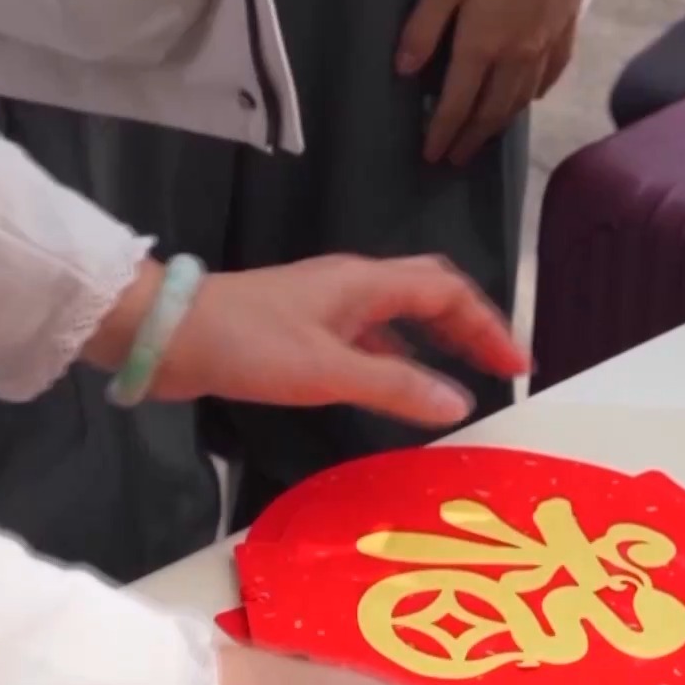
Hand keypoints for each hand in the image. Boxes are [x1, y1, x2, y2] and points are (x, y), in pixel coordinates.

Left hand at [84, 254, 529, 426]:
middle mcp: (351, 286)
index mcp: (365, 283)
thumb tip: (461, 402)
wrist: (169, 335)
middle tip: (500, 369)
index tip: (516, 364)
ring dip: (432, 345)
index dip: (487, 324)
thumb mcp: (328, 371)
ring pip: (396, 318)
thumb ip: (396, 387)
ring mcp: (324, 306)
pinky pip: (367, 339)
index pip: (446, 290)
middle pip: (427, 295)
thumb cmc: (249, 345)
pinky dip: (393, 361)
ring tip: (459, 384)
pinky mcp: (299, 329)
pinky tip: (395, 391)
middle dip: (468, 328)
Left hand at [398, 0, 588, 165]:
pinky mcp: (567, 28)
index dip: (443, 132)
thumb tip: (403, 71)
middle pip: (493, 110)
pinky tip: (531, 98)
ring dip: (502, 121)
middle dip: (473, 138)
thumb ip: (423, 27)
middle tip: (458, 158)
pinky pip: (552, 74)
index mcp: (481, 46)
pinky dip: (537, 93)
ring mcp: (546, 44)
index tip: (432, 156)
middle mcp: (516, 57)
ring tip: (487, 135)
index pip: (456, 103)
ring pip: (523, 97)